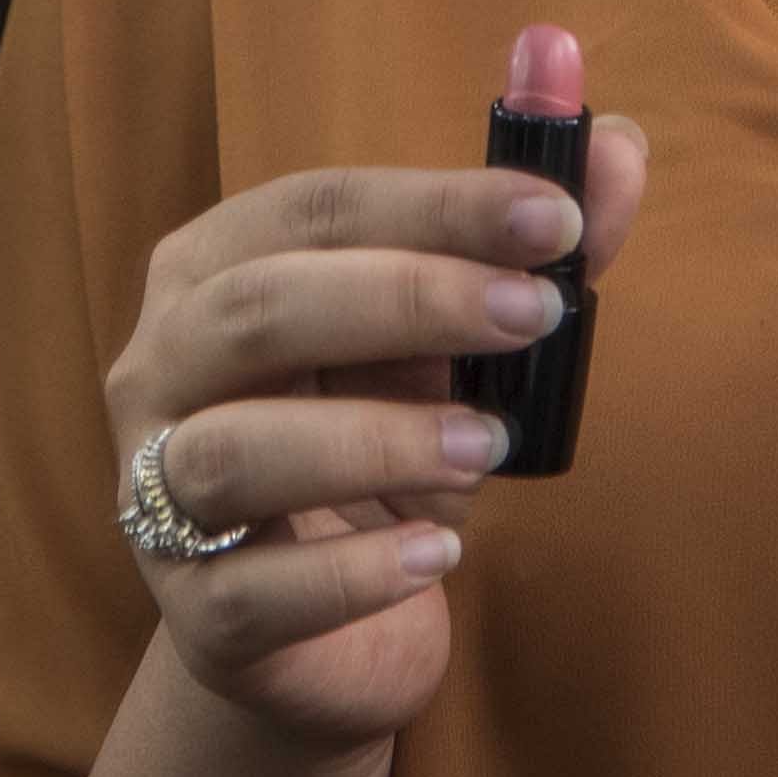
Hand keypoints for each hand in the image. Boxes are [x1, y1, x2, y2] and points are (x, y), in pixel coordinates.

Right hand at [99, 130, 648, 761]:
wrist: (315, 630)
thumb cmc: (373, 440)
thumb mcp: (445, 344)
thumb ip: (522, 249)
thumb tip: (618, 146)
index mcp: (212, 266)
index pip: (315, 207)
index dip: (435, 204)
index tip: (555, 216)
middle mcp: (161, 366)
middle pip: (262, 306)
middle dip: (408, 297)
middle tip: (534, 314)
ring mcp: (158, 495)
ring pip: (236, 449)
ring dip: (376, 439)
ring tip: (489, 445)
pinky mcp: (197, 617)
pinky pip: (256, 591)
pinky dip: (353, 574)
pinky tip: (440, 552)